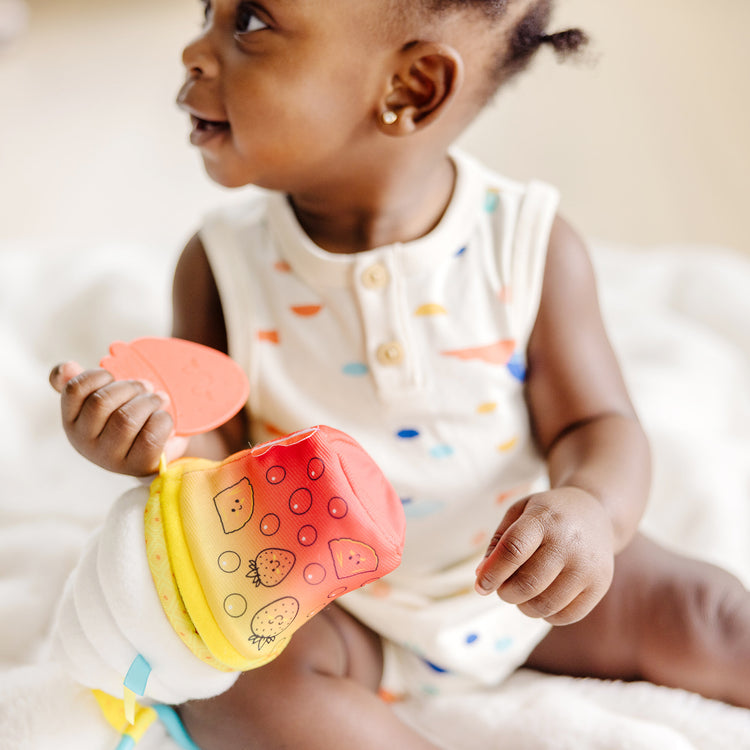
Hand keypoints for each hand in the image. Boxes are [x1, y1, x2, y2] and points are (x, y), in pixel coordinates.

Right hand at [49, 362, 187, 475]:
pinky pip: (150, 436)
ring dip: (149, 402)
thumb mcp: (105, 399)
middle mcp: (84, 442)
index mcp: (72, 421)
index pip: (74, 389)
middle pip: (102, 402)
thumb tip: (66, 367)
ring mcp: (109, 458)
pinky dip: (162, 420)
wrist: (158, 448)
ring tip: (159, 399)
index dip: (99, 376)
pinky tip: (162, 417)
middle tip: (146, 386)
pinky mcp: (137, 466)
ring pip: (126, 419)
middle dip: (130, 387)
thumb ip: (81, 382)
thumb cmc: (127, 418)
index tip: (113, 377)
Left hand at [475, 488, 614, 624]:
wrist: (595, 513)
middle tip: (503, 589)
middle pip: (528, 583)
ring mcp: (587, 566)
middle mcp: (569, 542)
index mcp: (544, 519)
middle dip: (506, 593)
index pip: (513, 550)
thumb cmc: (548, 515)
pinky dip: (546, 614)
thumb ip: (499, 542)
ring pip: (545, 605)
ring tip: (521, 594)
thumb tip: (481, 576)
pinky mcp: (600, 585)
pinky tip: (542, 599)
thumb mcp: (519, 512)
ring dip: (523, 606)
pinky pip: (565, 616)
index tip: (480, 585)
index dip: (492, 572)